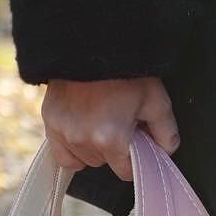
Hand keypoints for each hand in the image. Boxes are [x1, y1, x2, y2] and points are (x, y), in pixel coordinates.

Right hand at [40, 78, 179, 181]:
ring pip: (83, 159)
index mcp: (111, 140)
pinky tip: (82, 134)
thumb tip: (165, 153)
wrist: (93, 43)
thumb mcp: (157, 101)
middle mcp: (83, 141)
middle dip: (114, 151)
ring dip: (93, 149)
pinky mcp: (49, 120)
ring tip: (101, 122)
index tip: (136, 143)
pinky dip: (72, 149)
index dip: (134, 160)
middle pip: (104, 164)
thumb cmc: (128, 72)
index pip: (125, 172)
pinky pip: (61, 154)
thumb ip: (166, 133)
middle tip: (119, 124)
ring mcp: (63, 131)